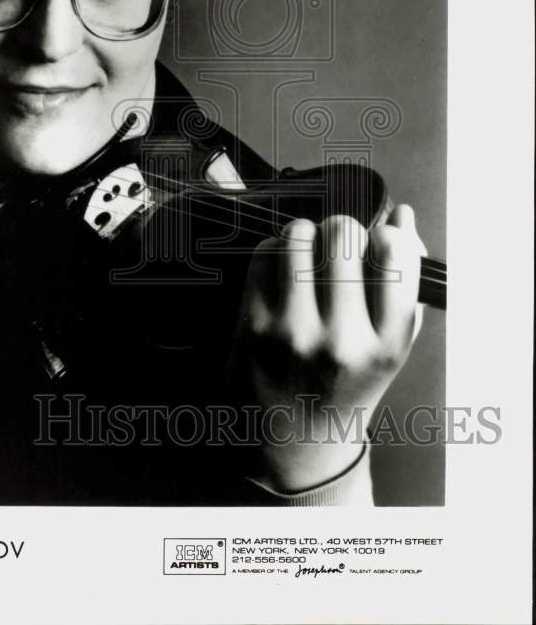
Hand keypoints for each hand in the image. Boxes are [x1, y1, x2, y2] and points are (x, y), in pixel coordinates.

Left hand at [229, 206, 423, 491]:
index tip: (377, 243)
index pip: (397, 254)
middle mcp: (342, 340)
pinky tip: (281, 270)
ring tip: (308, 252)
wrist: (295, 443)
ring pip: (299, 235)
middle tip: (337, 246)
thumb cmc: (346, 385)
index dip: (386, 235)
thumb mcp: (391, 347)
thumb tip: (403, 216)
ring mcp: (293, 333)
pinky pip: (264, 254)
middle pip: (344, 233)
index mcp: (387, 345)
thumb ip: (406, 282)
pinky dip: (274, 250)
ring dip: (305, 233)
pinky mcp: (253, 327)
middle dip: (342, 229)